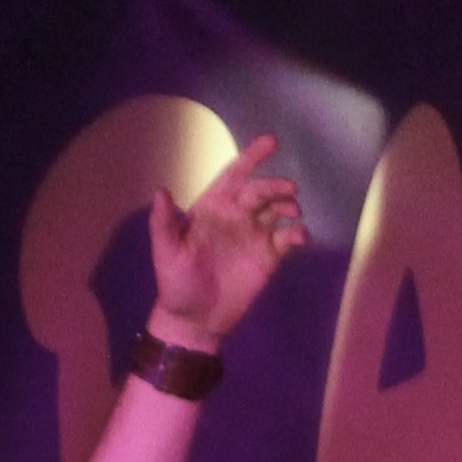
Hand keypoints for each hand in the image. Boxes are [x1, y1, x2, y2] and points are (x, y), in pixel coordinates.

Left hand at [148, 132, 306, 349]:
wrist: (195, 319)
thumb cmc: (176, 283)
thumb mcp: (166, 252)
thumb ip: (164, 223)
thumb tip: (161, 191)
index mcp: (212, 208)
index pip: (234, 176)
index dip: (251, 158)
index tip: (271, 142)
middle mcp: (236, 217)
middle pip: (260, 192)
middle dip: (275, 186)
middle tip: (290, 190)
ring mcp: (254, 237)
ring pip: (277, 211)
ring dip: (288, 206)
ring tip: (294, 212)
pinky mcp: (269, 258)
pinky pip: (287, 240)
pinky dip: (297, 234)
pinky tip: (300, 236)